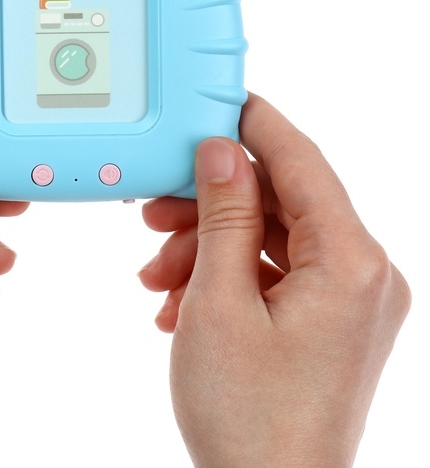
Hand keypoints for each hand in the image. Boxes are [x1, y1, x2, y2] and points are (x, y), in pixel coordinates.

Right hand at [140, 93, 409, 467]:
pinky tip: (180, 300)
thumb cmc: (247, 419)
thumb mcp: (219, 300)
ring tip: (157, 274)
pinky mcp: (330, 320)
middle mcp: (365, 275)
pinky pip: (275, 272)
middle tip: (156, 210)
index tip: (218, 103)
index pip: (302, 162)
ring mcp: (350, 300)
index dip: (256, 125)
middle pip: (281, 202)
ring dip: (208, 246)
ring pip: (271, 238)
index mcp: (351, 263)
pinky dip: (227, 275)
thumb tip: (220, 151)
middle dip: (210, 204)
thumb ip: (224, 213)